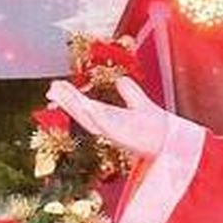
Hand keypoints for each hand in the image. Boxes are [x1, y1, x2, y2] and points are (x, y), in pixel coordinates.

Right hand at [45, 77, 168, 158]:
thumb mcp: (140, 104)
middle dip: (65, 99)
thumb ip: (129, 92)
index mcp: (109, 118)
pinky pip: (106, 124)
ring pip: (88, 116)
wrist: (171, 142)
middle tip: (50, 87)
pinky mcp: (124, 134)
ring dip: (73, 104)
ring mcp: (114, 131)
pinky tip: (86, 105)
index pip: (84, 107)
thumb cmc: (155, 128)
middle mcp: (108, 126)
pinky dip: (95, 115)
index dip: (69, 98)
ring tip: (58, 90)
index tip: (55, 86)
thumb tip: (120, 80)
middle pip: (81, 111)